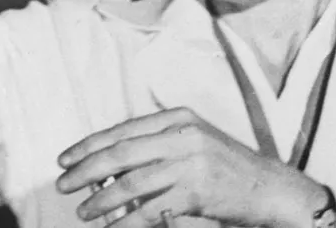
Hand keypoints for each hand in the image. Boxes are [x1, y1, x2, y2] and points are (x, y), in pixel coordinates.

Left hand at [56, 108, 328, 227]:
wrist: (272, 189)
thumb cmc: (231, 169)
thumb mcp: (196, 142)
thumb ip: (159, 144)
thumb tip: (110, 162)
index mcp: (180, 118)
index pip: (124, 129)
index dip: (90, 144)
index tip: (66, 158)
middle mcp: (183, 135)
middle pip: (121, 152)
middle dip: (85, 170)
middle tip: (63, 183)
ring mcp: (190, 163)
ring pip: (130, 182)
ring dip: (100, 200)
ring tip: (83, 211)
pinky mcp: (195, 192)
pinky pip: (148, 210)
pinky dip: (125, 221)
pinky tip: (112, 227)